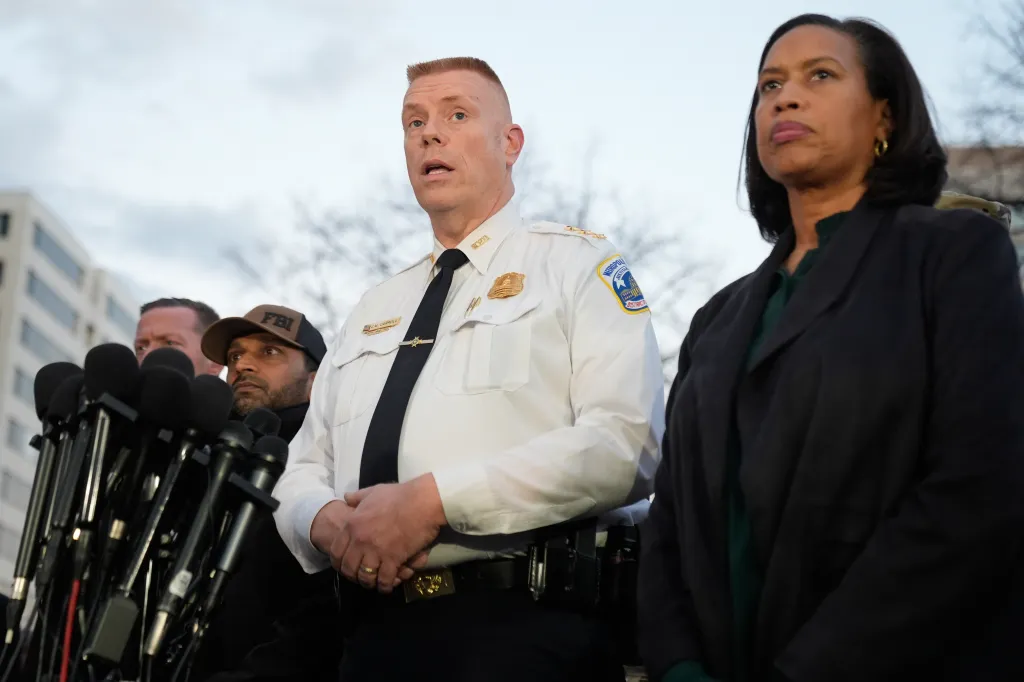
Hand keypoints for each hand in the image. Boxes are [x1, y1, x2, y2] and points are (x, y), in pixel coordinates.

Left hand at [337, 474, 446, 593]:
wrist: (422, 502)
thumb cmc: (400, 495)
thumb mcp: (374, 491)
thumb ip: (357, 497)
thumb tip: (346, 497)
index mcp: (352, 524)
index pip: (336, 551)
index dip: (338, 562)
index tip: (344, 566)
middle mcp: (360, 540)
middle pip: (348, 567)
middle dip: (352, 576)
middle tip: (359, 577)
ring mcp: (376, 551)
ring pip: (364, 576)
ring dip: (368, 583)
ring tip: (373, 583)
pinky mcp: (392, 559)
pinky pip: (384, 579)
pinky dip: (385, 586)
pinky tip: (387, 586)